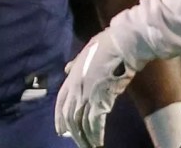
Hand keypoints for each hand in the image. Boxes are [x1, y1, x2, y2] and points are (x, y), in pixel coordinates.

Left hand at [54, 29, 136, 147]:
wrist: (121, 44)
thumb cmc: (105, 46)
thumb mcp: (84, 53)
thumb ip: (75, 64)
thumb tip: (66, 69)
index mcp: (71, 76)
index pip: (60, 102)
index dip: (59, 118)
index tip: (60, 131)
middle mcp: (76, 86)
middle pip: (69, 115)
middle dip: (73, 132)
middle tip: (79, 144)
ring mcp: (87, 93)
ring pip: (80, 122)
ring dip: (85, 137)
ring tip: (90, 147)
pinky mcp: (101, 98)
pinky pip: (95, 122)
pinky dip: (96, 134)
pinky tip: (99, 143)